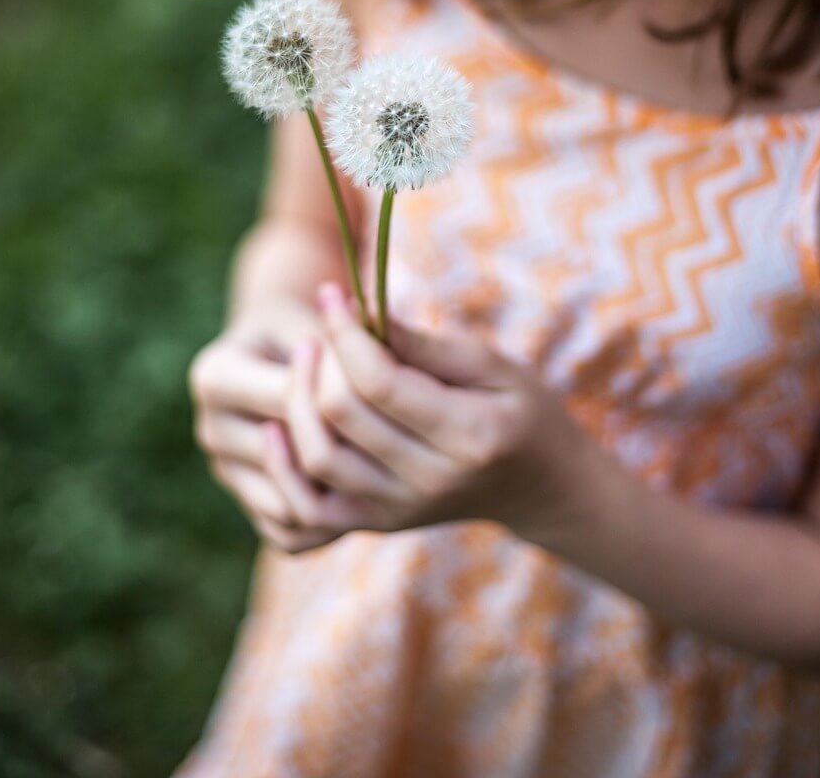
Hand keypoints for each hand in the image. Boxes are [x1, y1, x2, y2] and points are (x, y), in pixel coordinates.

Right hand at [188, 295, 366, 541]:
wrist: (279, 355)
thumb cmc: (306, 329)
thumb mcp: (315, 321)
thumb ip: (338, 342)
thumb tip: (373, 359)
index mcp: (216, 375)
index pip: (286, 399)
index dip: (344, 393)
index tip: (385, 380)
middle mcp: (211, 428)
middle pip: (288, 455)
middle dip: (345, 445)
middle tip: (393, 432)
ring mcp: (225, 472)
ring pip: (289, 503)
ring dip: (339, 489)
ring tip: (379, 461)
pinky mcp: (246, 504)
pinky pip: (290, 534)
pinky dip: (327, 523)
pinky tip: (361, 491)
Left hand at [262, 281, 600, 553]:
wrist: (540, 486)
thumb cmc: (521, 409)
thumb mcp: (492, 363)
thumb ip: (425, 344)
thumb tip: (361, 312)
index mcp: (470, 434)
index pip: (381, 383)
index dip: (346, 333)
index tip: (334, 294)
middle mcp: (432, 481)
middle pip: (343, 416)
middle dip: (321, 360)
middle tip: (325, 325)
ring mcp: (403, 511)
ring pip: (319, 459)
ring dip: (297, 403)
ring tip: (306, 360)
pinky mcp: (380, 525)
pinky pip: (311, 509)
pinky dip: (286, 468)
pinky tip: (280, 428)